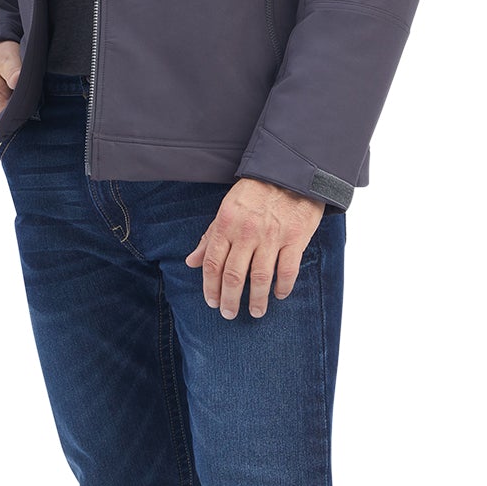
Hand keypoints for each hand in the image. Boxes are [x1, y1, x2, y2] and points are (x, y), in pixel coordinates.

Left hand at [184, 178, 325, 318]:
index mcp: (227, 224)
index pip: (212, 263)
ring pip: (260, 278)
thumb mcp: (227, 208)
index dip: (210, 287)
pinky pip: (287, 270)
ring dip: (257, 300)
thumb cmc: (256, 190)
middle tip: (229, 314)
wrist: (292, 171)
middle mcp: (247, 232)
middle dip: (229, 299)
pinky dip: (283, 287)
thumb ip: (210, 236)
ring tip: (256, 312)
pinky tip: (279, 295)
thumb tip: (191, 261)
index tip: (212, 301)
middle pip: (234, 275)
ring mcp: (272, 237)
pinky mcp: (295, 238)